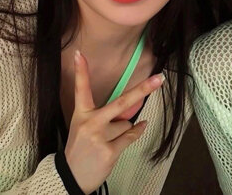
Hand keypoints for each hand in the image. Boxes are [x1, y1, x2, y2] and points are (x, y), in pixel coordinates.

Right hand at [64, 50, 163, 192]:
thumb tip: (133, 106)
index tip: (80, 54)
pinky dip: (136, 132)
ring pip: (127, 123)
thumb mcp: (86, 128)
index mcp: (81, 114)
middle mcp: (90, 123)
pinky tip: (137, 129)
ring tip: (107, 141)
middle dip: (142, 90)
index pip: (81, 90)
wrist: (71, 176)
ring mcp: (100, 137)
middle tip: (159, 78)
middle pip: (121, 103)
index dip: (81, 72)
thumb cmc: (82, 148)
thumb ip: (106, 115)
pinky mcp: (109, 151)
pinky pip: (131, 135)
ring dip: (123, 130)